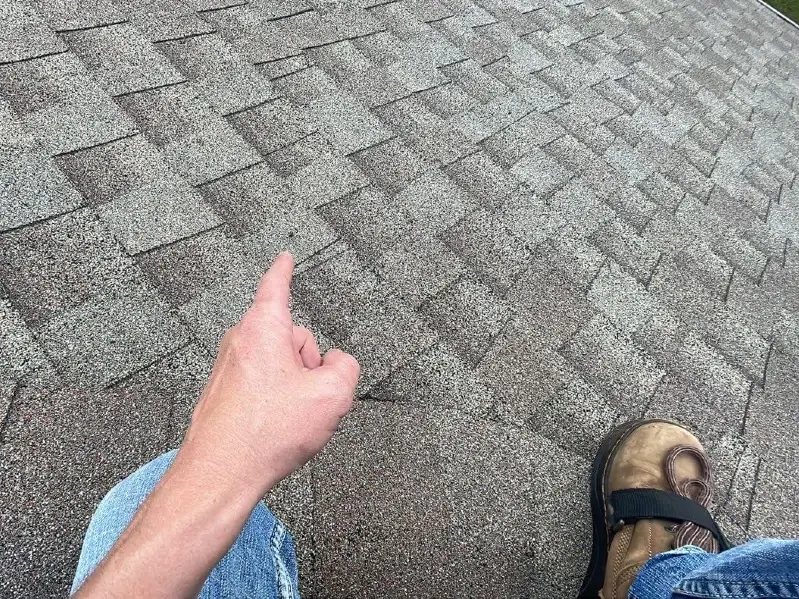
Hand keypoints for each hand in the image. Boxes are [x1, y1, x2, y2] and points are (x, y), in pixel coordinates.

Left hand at [179, 252, 359, 496]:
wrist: (220, 474)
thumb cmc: (265, 432)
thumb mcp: (332, 395)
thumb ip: (345, 367)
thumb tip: (336, 363)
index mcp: (263, 328)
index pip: (276, 286)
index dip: (285, 270)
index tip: (285, 257)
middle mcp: (240, 341)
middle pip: (291, 336)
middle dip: (308, 362)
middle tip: (309, 397)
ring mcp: (229, 368)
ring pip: (279, 365)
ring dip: (294, 386)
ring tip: (289, 419)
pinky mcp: (224, 393)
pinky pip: (263, 386)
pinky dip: (276, 402)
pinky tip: (275, 429)